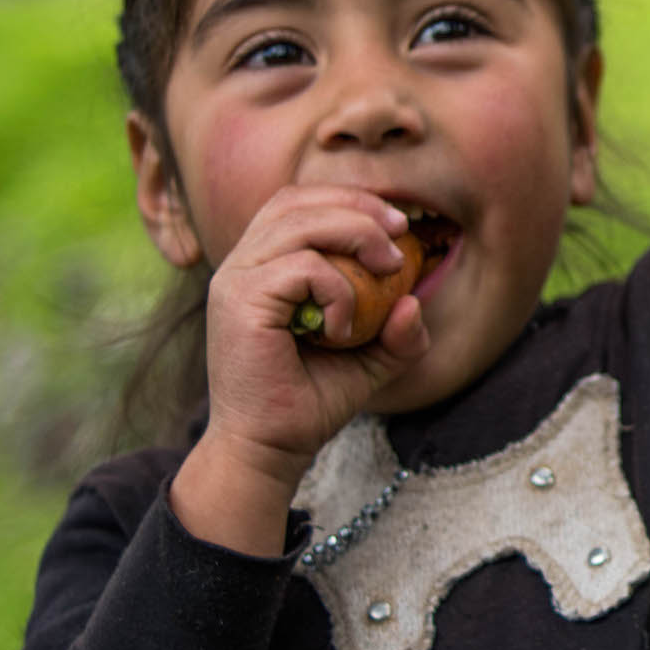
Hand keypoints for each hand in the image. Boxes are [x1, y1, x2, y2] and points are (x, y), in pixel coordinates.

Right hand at [170, 187, 428, 554]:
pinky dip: (338, 290)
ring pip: (301, 222)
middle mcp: (241, 264)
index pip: (298, 202)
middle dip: (358, 208)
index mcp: (262, 264)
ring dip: (356, 236)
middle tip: (399, 238)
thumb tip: (415, 301)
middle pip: (298, 200)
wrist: (270, 451)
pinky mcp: (238, 302)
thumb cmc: (310, 402)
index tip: (396, 225)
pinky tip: (344, 330)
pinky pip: (302, 268)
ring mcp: (235, 279)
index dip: (348, 199)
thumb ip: (399, 333)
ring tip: (387, 271)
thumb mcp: (371, 360)